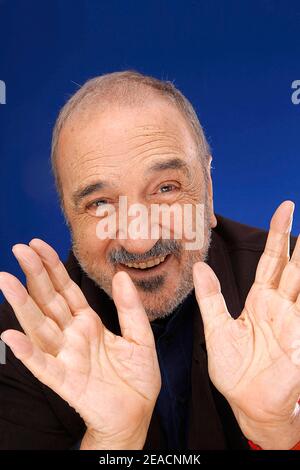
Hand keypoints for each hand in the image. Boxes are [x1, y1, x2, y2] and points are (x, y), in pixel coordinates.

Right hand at [0, 240, 160, 449]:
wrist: (138, 413)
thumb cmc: (137, 378)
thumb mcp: (140, 336)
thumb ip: (130, 308)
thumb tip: (122, 275)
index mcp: (89, 323)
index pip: (66, 290)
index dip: (52, 268)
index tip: (38, 244)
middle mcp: (72, 336)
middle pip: (49, 301)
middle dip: (35, 275)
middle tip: (19, 249)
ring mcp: (66, 357)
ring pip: (40, 327)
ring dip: (22, 305)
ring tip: (6, 280)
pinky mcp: (66, 381)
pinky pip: (43, 366)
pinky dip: (27, 352)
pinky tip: (11, 336)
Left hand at [193, 201, 299, 449]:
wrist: (248, 404)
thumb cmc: (234, 370)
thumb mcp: (216, 329)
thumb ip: (210, 298)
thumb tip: (199, 267)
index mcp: (260, 301)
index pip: (272, 260)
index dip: (278, 235)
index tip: (285, 209)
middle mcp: (281, 306)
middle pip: (294, 266)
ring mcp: (294, 321)